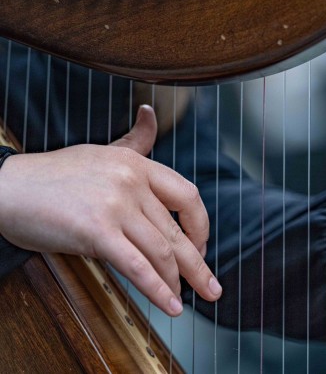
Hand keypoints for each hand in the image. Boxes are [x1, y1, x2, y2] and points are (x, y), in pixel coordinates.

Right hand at [0, 105, 221, 315]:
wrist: (4, 188)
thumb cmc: (52, 176)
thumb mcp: (101, 152)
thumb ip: (135, 141)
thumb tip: (151, 114)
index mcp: (138, 163)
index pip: (187, 195)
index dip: (200, 225)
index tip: (201, 245)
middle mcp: (132, 181)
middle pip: (177, 230)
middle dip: (198, 264)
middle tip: (211, 288)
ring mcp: (115, 205)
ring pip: (161, 251)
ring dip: (179, 281)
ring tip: (187, 301)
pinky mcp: (96, 231)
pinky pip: (137, 266)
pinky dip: (157, 290)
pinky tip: (169, 304)